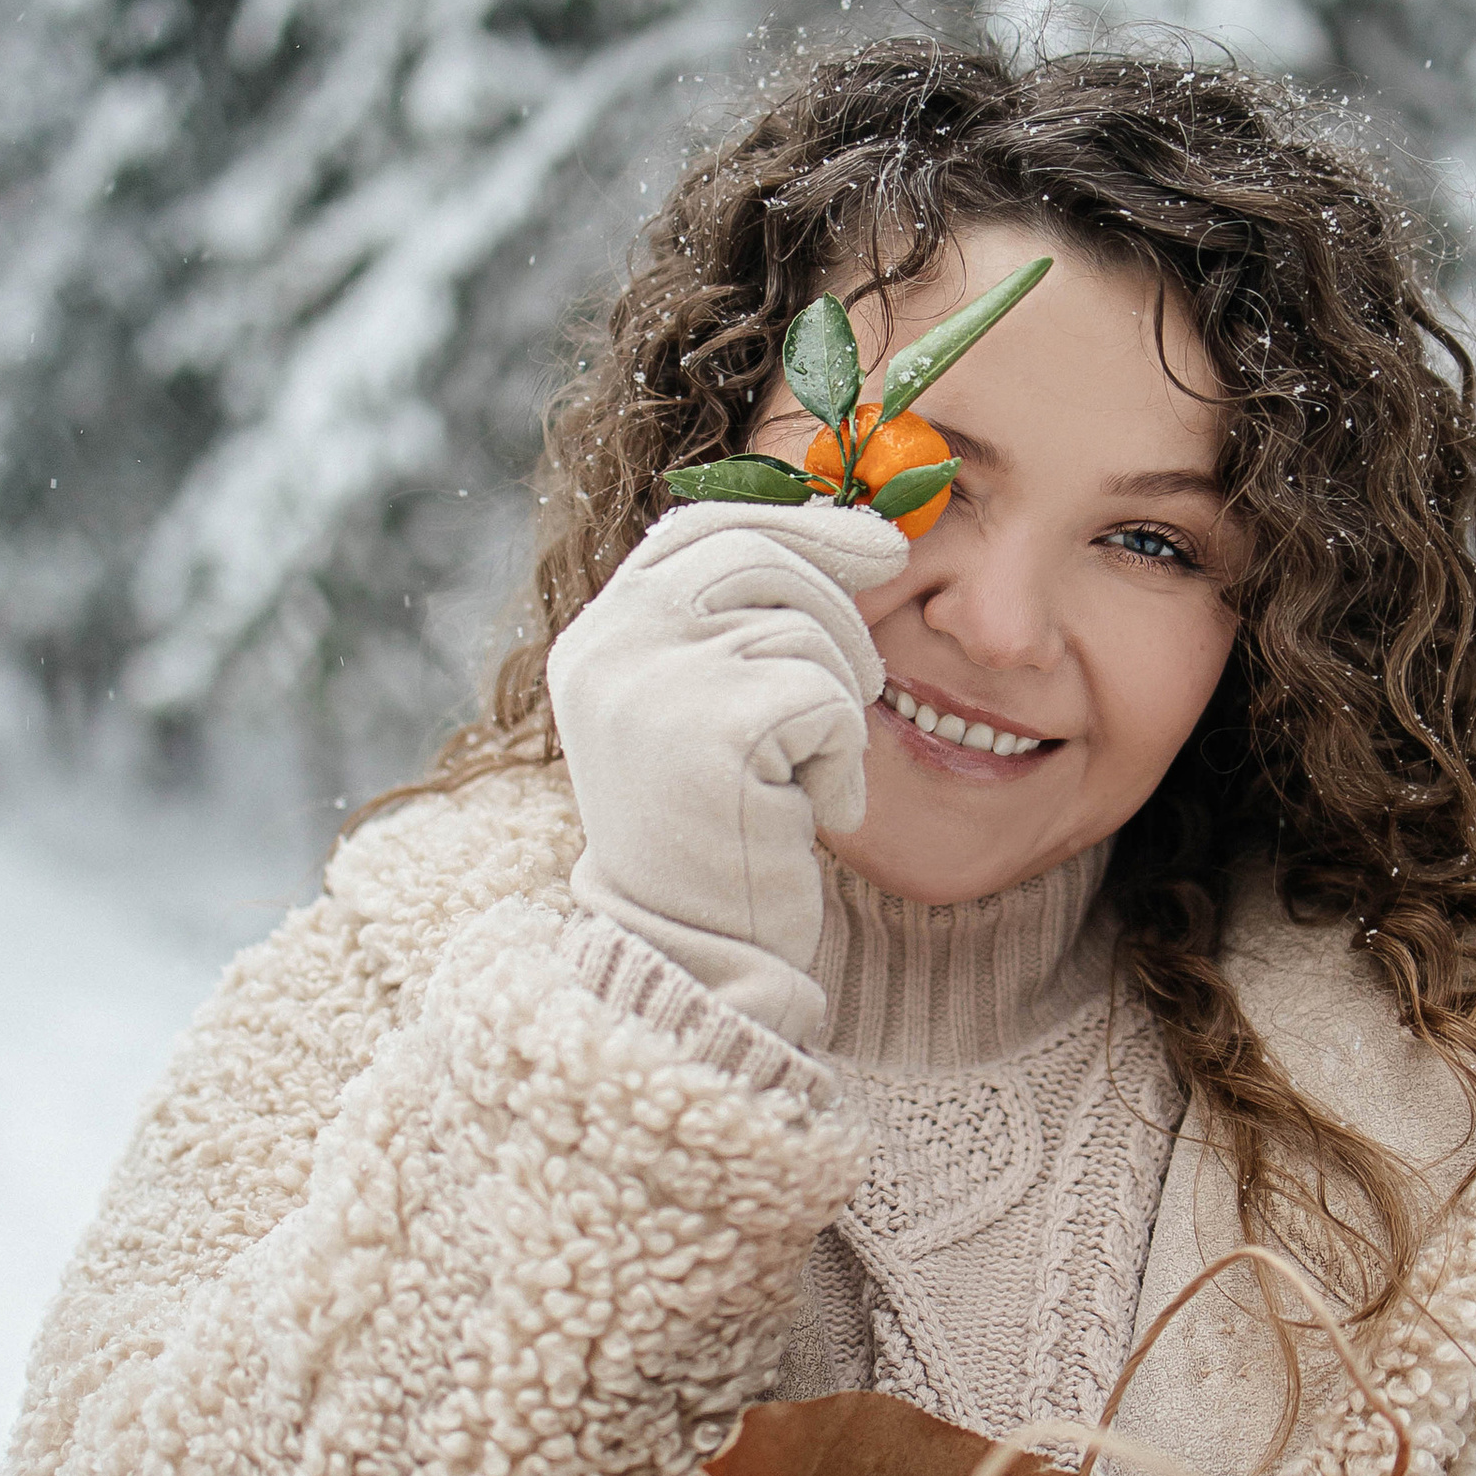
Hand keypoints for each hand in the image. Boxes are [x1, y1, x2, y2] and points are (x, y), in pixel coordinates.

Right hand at [546, 497, 910, 1043]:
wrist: (696, 952)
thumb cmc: (719, 833)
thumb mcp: (703, 710)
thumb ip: (733, 624)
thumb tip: (862, 531)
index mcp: (596, 637)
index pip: (698, 525)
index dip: (796, 522)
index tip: (879, 546)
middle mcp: (607, 647)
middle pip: (759, 556)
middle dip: (840, 611)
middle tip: (868, 686)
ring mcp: (654, 684)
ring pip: (803, 627)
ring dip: (842, 698)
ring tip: (813, 771)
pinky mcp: (717, 729)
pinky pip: (829, 697)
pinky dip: (845, 757)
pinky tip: (814, 811)